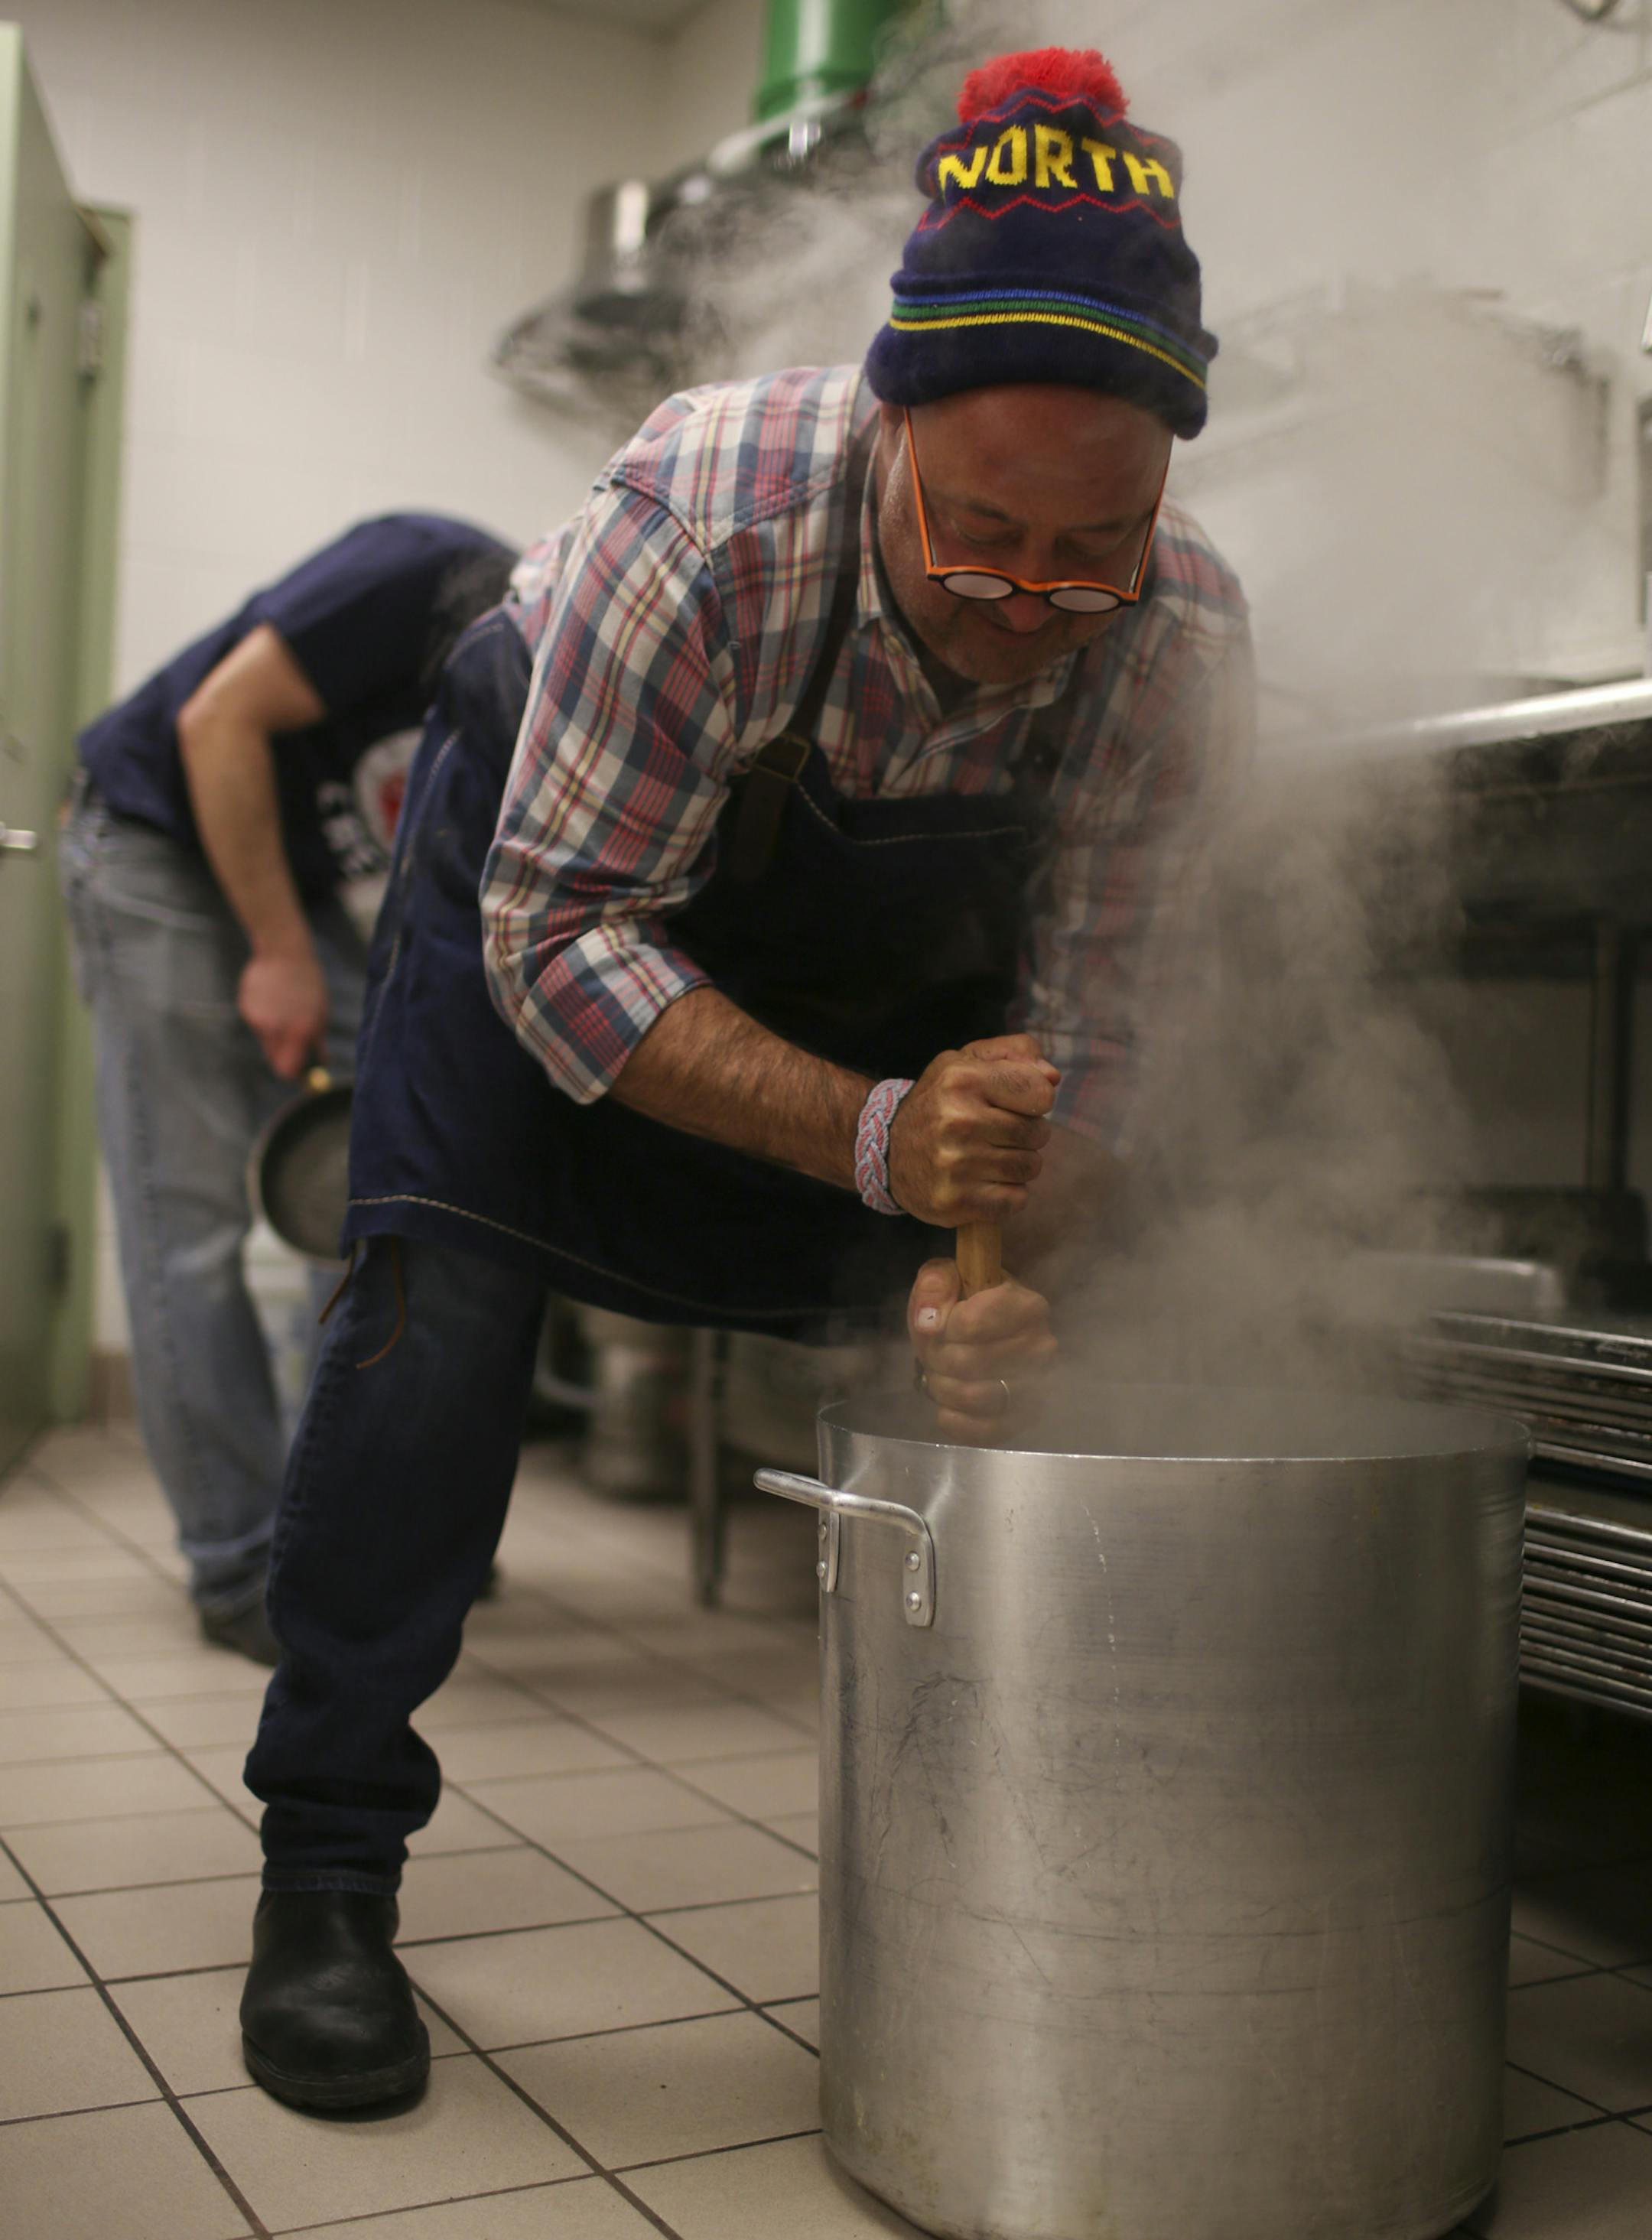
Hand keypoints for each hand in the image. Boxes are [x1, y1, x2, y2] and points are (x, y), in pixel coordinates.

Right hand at [239, 947, 327, 1079]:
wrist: (284, 952)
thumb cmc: (309, 985)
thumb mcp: (321, 1013)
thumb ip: (317, 1042)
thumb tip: (322, 1064)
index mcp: (300, 1031)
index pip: (288, 1069)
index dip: (293, 1074)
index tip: (298, 1074)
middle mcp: (276, 1027)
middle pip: (274, 1059)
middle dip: (285, 1057)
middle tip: (294, 1048)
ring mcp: (258, 1018)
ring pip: (266, 1040)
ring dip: (276, 1035)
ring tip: (285, 1011)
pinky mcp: (246, 1007)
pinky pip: (257, 1024)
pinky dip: (265, 1018)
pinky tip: (272, 1000)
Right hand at [887, 1033, 1058, 1225]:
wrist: (886, 1149)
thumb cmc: (939, 1101)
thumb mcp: (966, 1062)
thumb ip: (1016, 1054)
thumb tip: (1053, 1077)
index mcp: (963, 1080)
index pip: (1041, 1093)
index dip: (1036, 1100)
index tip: (1016, 1104)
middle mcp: (958, 1121)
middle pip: (1038, 1133)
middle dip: (1027, 1134)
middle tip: (1000, 1134)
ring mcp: (955, 1165)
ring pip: (1029, 1168)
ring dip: (1019, 1165)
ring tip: (992, 1157)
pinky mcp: (955, 1201)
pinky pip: (1015, 1201)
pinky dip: (1008, 1195)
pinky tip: (985, 1183)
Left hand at [909, 1257, 1056, 1444]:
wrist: (987, 1333)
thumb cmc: (967, 1303)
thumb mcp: (947, 1278)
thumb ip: (935, 1285)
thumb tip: (929, 1321)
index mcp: (1028, 1306)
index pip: (970, 1324)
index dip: (942, 1327)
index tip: (942, 1322)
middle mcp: (1042, 1347)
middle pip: (967, 1363)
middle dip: (936, 1358)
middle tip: (934, 1352)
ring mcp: (1038, 1386)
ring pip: (974, 1397)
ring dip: (943, 1388)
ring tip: (940, 1375)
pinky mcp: (1025, 1418)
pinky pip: (986, 1431)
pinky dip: (956, 1421)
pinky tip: (947, 1407)